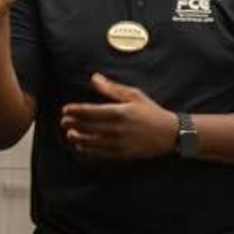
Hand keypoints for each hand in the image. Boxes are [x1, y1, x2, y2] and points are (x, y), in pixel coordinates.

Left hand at [61, 74, 177, 160]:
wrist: (170, 134)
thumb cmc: (151, 111)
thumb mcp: (134, 95)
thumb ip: (112, 88)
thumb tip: (94, 78)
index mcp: (119, 112)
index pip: (90, 111)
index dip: (75, 111)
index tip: (66, 109)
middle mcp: (117, 129)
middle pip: (87, 127)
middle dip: (72, 124)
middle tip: (64, 121)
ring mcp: (119, 144)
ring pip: (90, 142)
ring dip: (77, 138)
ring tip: (69, 134)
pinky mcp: (121, 155)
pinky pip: (99, 154)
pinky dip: (87, 151)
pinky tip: (81, 147)